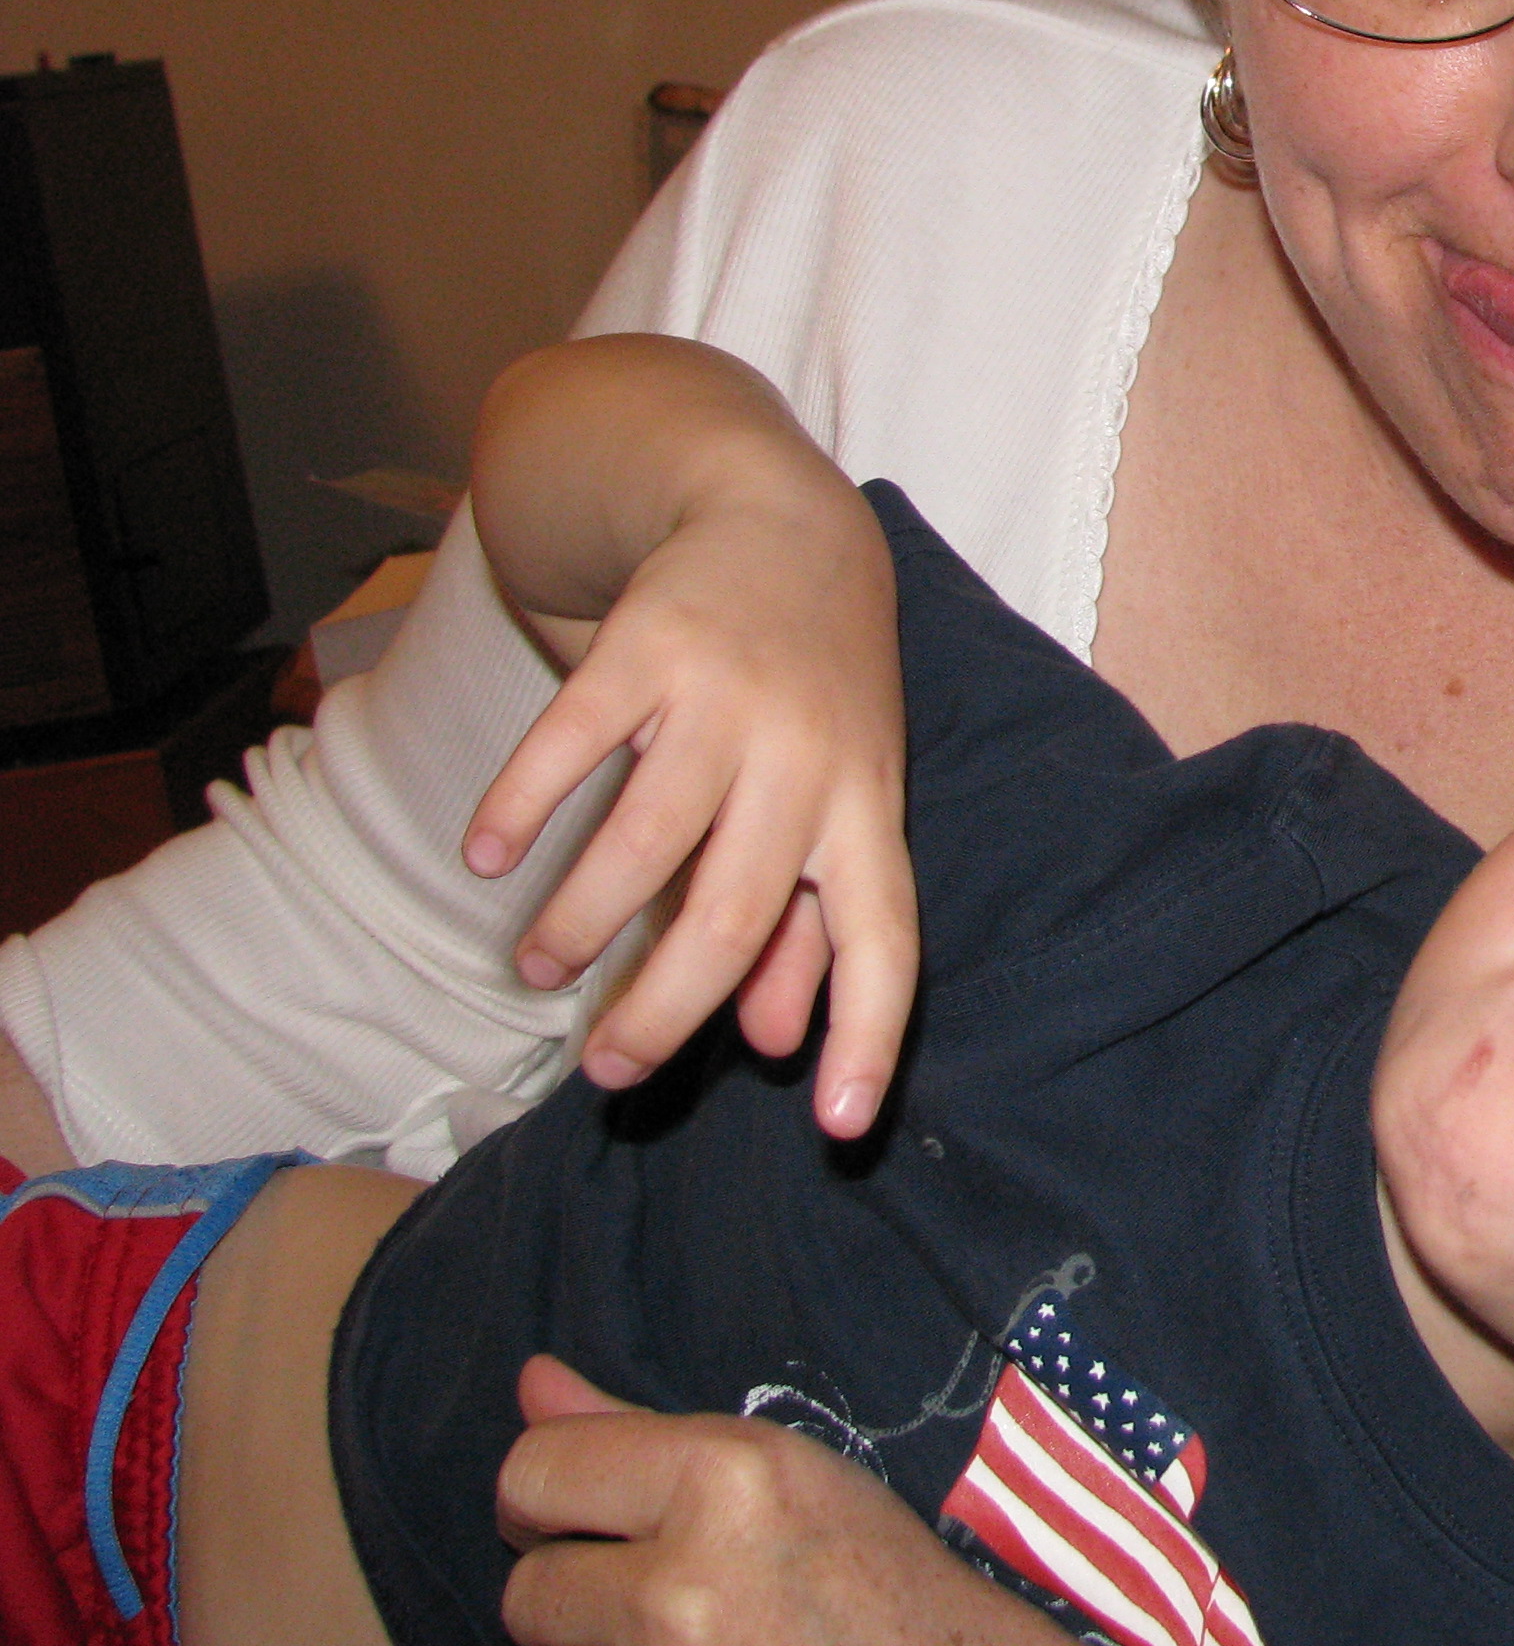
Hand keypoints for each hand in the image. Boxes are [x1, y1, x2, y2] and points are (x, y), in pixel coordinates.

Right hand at [467, 452, 913, 1140]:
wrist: (786, 524)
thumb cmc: (818, 692)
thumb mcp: (844, 798)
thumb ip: (815, 922)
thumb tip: (778, 1043)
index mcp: (864, 808)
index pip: (885, 937)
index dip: (867, 1034)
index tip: (837, 1128)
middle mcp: (805, 759)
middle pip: (735, 914)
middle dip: (662, 1012)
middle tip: (608, 1070)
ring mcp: (725, 700)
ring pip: (644, 843)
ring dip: (578, 924)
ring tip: (537, 969)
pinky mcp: (645, 646)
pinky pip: (571, 742)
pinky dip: (519, 808)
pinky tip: (488, 856)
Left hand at [499, 1358, 1068, 1645]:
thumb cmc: (877, 1574)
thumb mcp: (775, 1471)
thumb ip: (635, 1432)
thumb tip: (532, 1381)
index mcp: (723, 1479)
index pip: (533, 1473)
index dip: (556, 1496)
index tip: (597, 1516)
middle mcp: (685, 1585)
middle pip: (525, 1589)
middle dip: (576, 1590)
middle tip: (664, 1590)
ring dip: (604, 1641)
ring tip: (697, 1632)